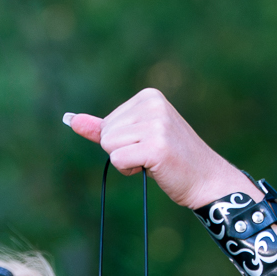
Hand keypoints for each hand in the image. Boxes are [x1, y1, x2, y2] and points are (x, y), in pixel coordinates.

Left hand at [63, 89, 248, 210]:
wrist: (206, 179)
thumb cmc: (171, 159)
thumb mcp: (136, 137)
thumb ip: (103, 128)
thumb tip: (71, 120)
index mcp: (149, 96)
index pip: (108, 123)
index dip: (122, 142)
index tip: (149, 145)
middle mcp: (153, 104)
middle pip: (106, 135)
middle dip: (123, 151)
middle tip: (152, 155)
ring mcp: (156, 124)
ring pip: (110, 147)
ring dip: (127, 161)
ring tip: (154, 160)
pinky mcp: (156, 146)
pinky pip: (118, 160)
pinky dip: (131, 170)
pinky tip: (154, 167)